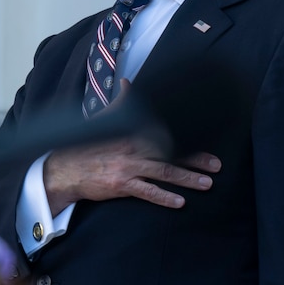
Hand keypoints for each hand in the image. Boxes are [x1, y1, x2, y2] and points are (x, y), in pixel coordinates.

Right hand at [43, 80, 219, 214]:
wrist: (66, 170)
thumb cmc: (87, 146)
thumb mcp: (104, 120)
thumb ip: (121, 102)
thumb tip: (127, 81)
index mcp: (132, 133)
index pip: (166, 136)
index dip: (187, 140)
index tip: (206, 144)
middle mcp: (133, 148)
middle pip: (171, 153)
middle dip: (195, 159)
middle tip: (217, 166)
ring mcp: (128, 166)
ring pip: (163, 172)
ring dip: (187, 178)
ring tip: (207, 184)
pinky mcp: (121, 184)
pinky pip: (147, 190)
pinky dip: (164, 196)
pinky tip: (180, 202)